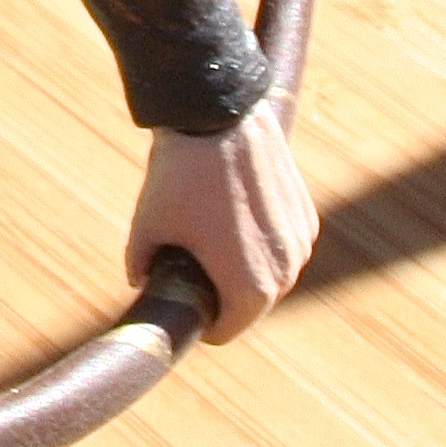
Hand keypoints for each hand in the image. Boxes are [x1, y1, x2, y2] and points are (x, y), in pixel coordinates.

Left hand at [125, 97, 318, 345]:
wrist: (219, 116)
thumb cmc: (180, 176)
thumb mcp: (146, 226)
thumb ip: (140, 264)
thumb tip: (139, 281)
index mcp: (251, 290)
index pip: (224, 330)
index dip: (198, 319)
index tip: (181, 298)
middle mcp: (287, 273)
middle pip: (250, 305)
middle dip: (222, 293)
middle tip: (191, 266)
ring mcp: (301, 242)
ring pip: (271, 274)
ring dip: (246, 267)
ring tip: (212, 240)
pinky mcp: (306, 214)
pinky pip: (284, 244)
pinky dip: (263, 241)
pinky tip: (235, 218)